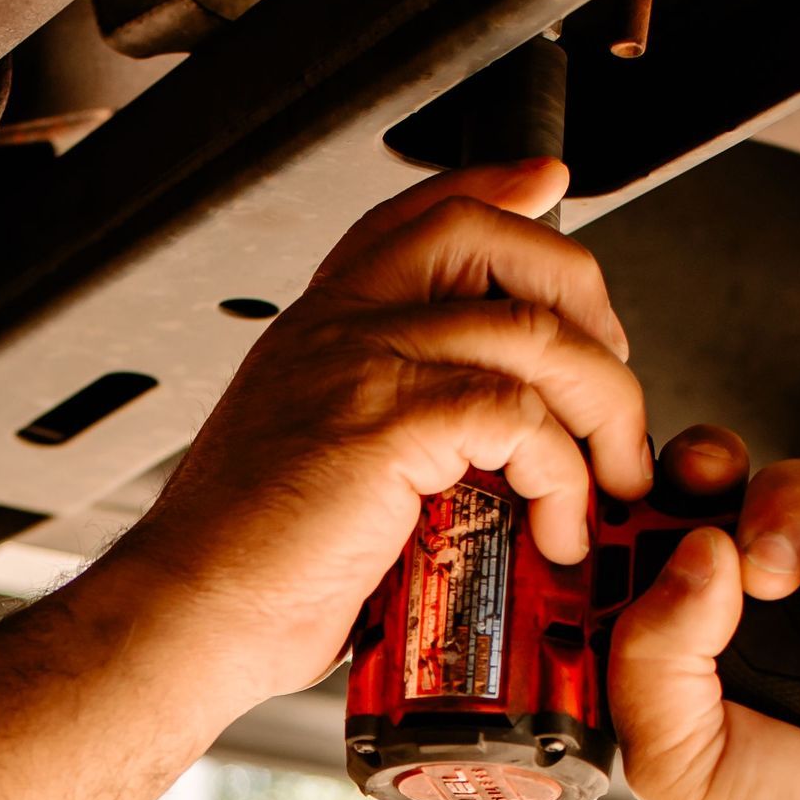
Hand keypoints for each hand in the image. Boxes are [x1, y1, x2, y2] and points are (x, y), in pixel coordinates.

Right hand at [127, 161, 650, 714]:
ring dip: (603, 410)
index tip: (550, 183)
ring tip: (604, 485)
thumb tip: (487, 464)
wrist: (189, 616)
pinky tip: (557, 531)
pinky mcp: (386, 424)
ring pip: (533, 333)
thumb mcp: (323, 469)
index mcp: (324, 328)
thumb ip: (395, 431)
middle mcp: (341, 327)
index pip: (418, 216)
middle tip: (610, 391)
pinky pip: (519, 416)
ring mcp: (363, 365)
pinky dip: (563, 478)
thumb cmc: (252, 569)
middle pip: (489, 238)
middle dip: (583, 299)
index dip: (496, 186)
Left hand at [609, 430, 799, 799]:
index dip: (693, 477)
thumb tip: (696, 546)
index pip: (692, 514)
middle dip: (784, 513)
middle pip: (788, 490)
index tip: (700, 475)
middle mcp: (785, 615)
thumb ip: (655, 651)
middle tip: (778, 577)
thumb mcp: (677, 758)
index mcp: (704, 634)